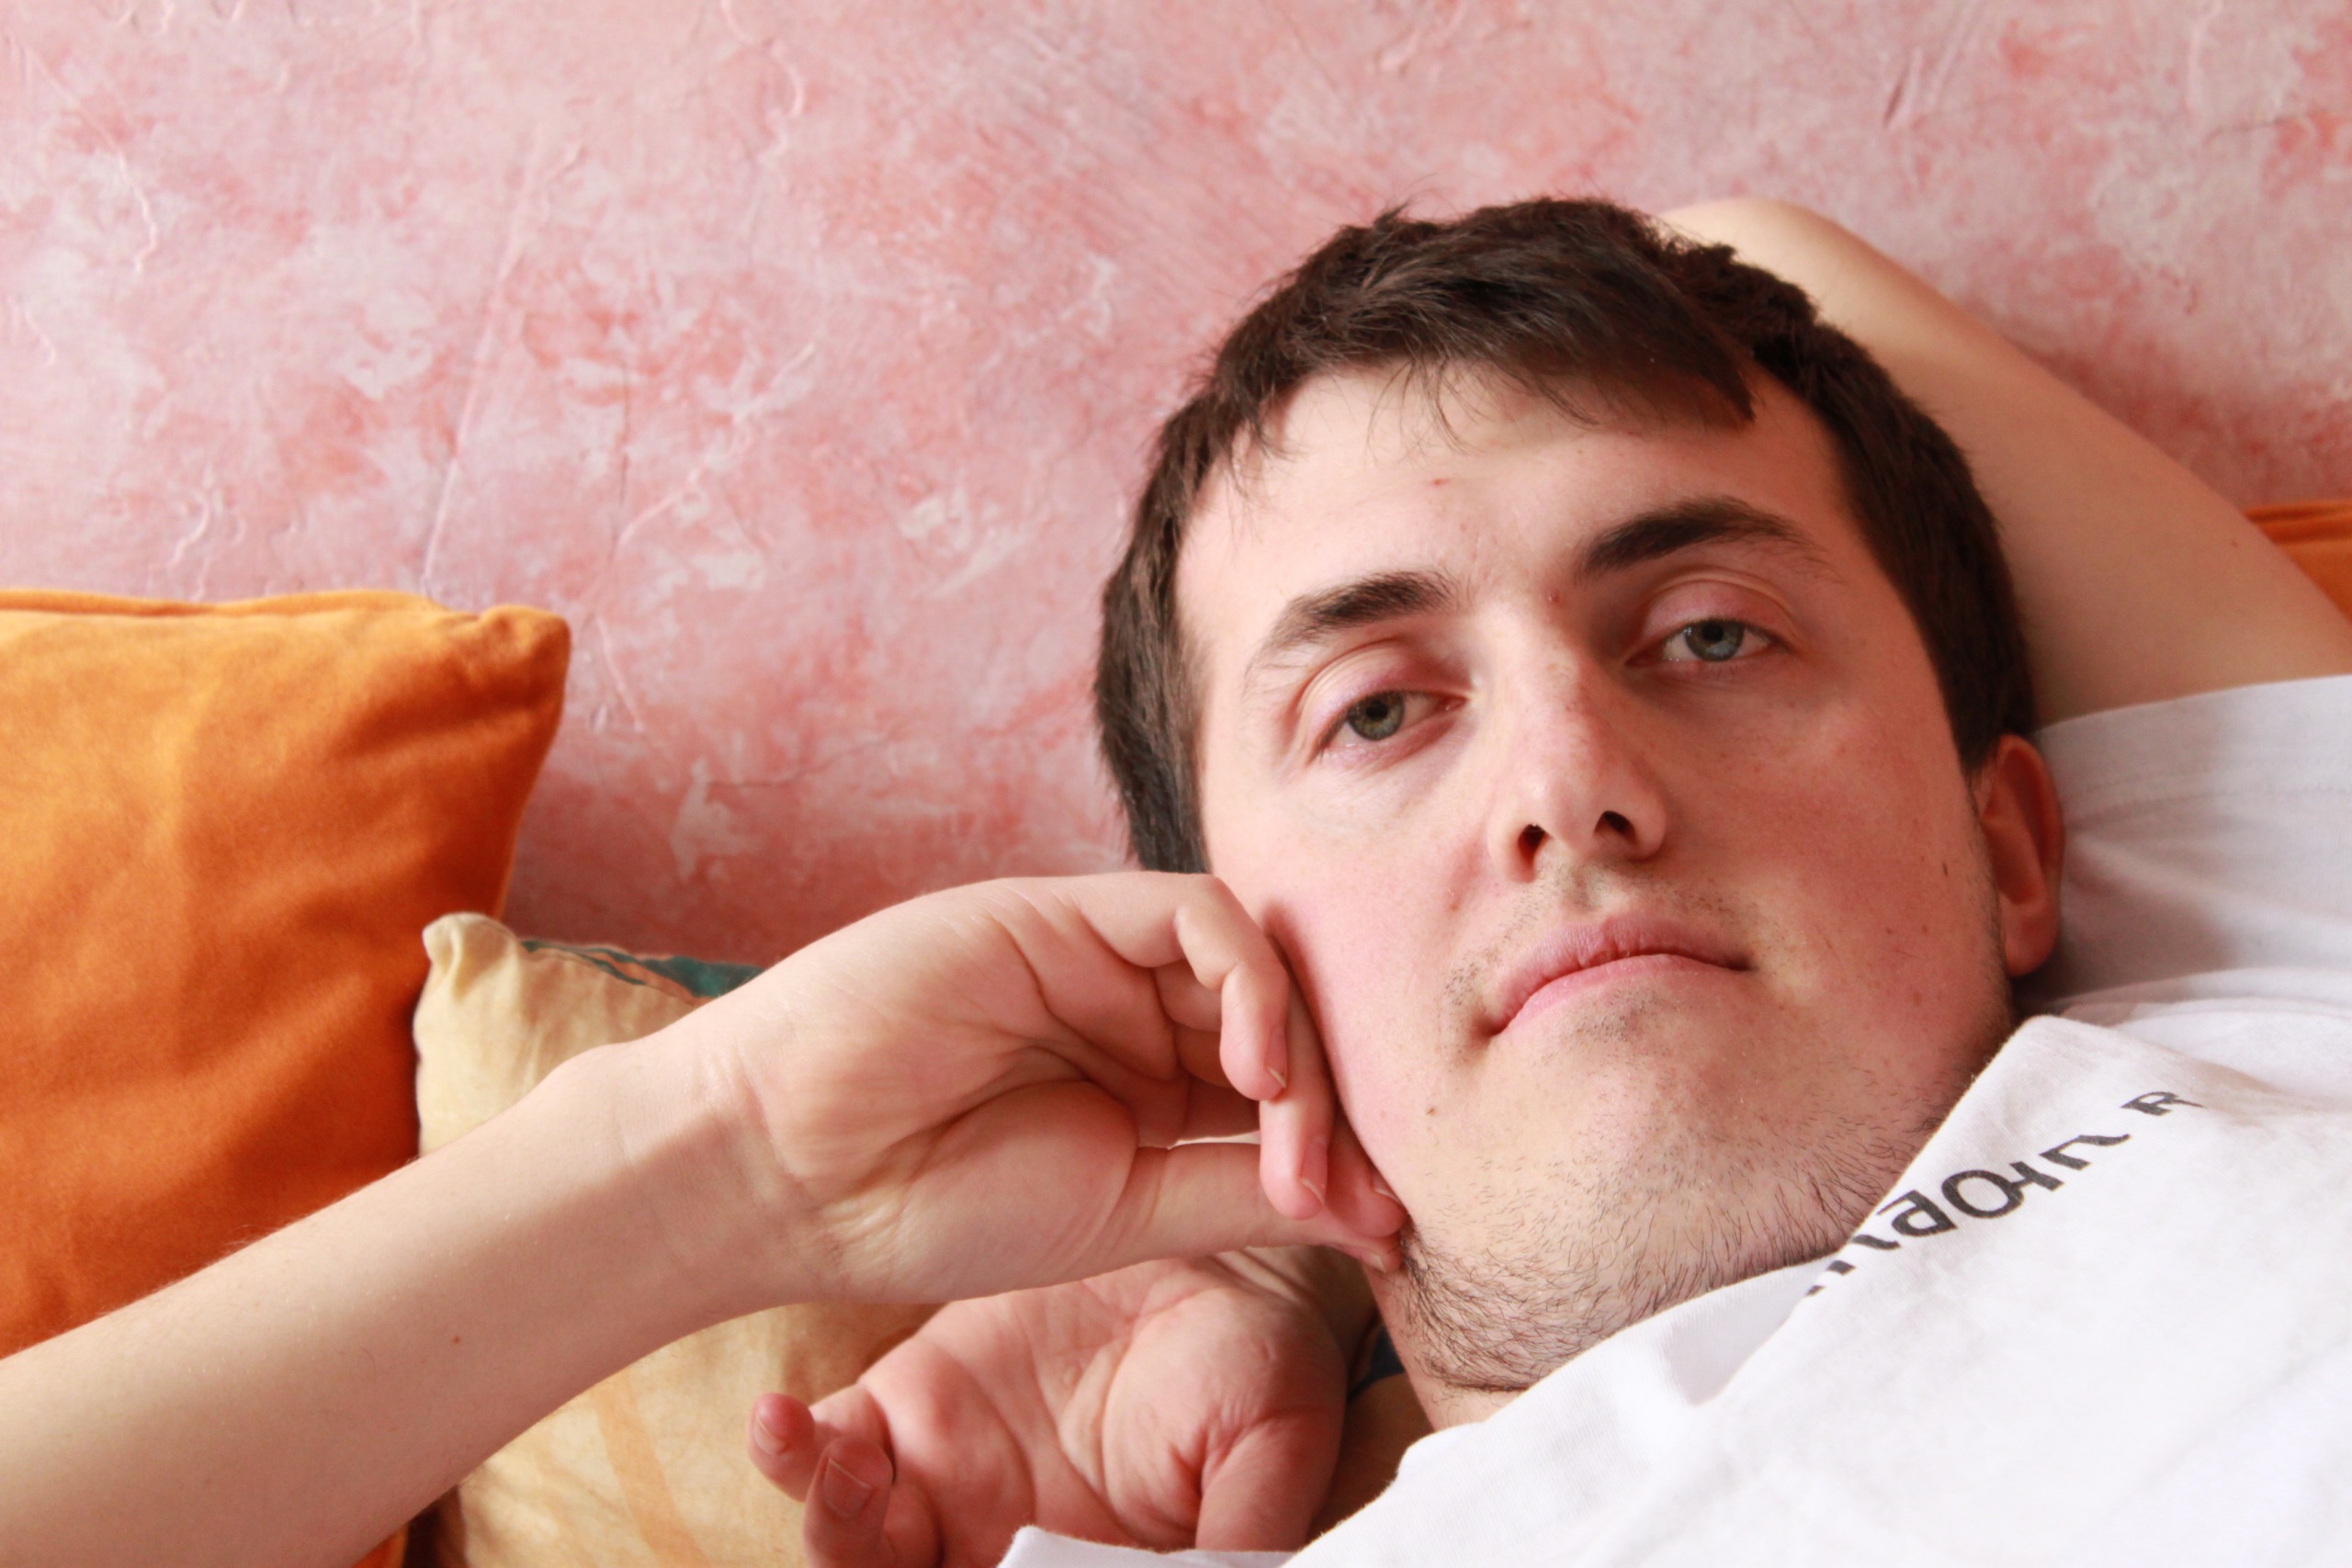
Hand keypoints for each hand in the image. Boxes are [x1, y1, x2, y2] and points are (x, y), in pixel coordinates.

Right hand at [669, 872, 1403, 1307]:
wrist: (791, 1170)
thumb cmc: (937, 1207)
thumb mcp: (1125, 1216)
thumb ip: (1242, 1194)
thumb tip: (1378, 1214)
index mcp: (1150, 1098)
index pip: (1284, 1099)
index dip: (1345, 1151)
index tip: (1393, 1231)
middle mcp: (1138, 1020)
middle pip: (1287, 1025)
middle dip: (1337, 1103)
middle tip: (1362, 1187)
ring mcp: (1104, 962)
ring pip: (1257, 966)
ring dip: (1299, 1048)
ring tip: (1289, 1131)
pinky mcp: (1068, 912)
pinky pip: (1197, 916)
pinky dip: (1248, 979)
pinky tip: (1248, 1062)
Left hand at [746, 1250, 1369, 1566]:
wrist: (1202, 1241)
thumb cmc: (1258, 1360)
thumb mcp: (1272, 1452)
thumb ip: (1242, 1535)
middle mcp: (999, 1549)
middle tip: (891, 1553)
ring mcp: (938, 1488)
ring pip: (852, 1549)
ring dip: (835, 1529)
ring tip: (850, 1483)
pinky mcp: (895, 1409)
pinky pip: (819, 1453)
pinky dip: (790, 1454)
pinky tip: (780, 1424)